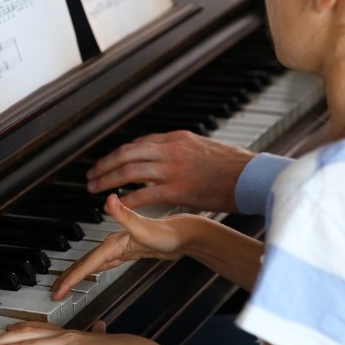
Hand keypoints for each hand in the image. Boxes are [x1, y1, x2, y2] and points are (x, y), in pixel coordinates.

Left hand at [0, 320, 151, 344]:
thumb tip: (102, 327)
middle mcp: (65, 336)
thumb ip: (100, 334)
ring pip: (26, 344)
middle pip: (28, 334)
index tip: (7, 329)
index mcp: (73, 335)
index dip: (22, 328)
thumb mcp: (107, 342)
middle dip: (4, 339)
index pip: (42, 328)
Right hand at [51, 193, 205, 299]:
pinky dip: (91, 271)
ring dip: (76, 274)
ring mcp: (118, 249)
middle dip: (67, 278)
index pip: (86, 263)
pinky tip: (90, 273)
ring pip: (91, 264)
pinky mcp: (126, 253)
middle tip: (52, 292)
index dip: (70, 278)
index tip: (57, 291)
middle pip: (84, 264)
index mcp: (113, 242)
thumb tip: (109, 198)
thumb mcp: (144, 227)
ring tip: (63, 284)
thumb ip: (124, 215)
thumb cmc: (167, 233)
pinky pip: (102, 264)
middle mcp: (112, 244)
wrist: (183, 235)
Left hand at [86, 130, 254, 211]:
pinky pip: (143, 194)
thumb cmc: (237, 167)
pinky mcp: (177, 190)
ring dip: (108, 180)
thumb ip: (186, 152)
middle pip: (127, 153)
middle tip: (92, 174)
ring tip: (95, 188)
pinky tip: (116, 205)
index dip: (121, 154)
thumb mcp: (207, 148)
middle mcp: (171, 150)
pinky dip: (126, 199)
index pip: (140, 143)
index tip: (111, 162)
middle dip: (106, 164)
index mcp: (178, 138)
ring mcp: (173, 169)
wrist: (252, 177)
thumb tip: (177, 157)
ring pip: (129, 171)